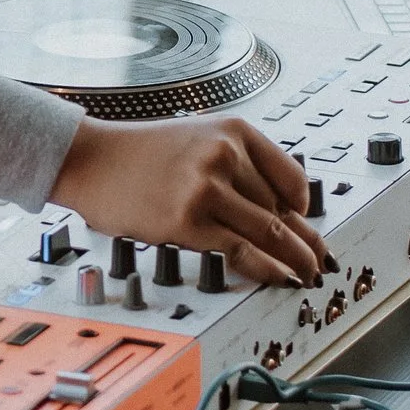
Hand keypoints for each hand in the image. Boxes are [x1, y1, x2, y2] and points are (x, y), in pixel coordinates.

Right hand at [53, 111, 330, 286]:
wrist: (91, 159)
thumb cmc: (138, 154)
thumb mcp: (197, 139)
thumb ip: (236, 167)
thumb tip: (278, 211)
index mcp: (233, 131)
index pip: (290, 175)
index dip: (305, 206)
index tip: (308, 224)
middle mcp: (224, 155)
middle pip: (281, 207)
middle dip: (302, 238)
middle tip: (319, 259)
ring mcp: (206, 188)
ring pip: (269, 230)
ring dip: (295, 258)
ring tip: (308, 274)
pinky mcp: (188, 221)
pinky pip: (242, 250)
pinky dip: (268, 268)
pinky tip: (281, 278)